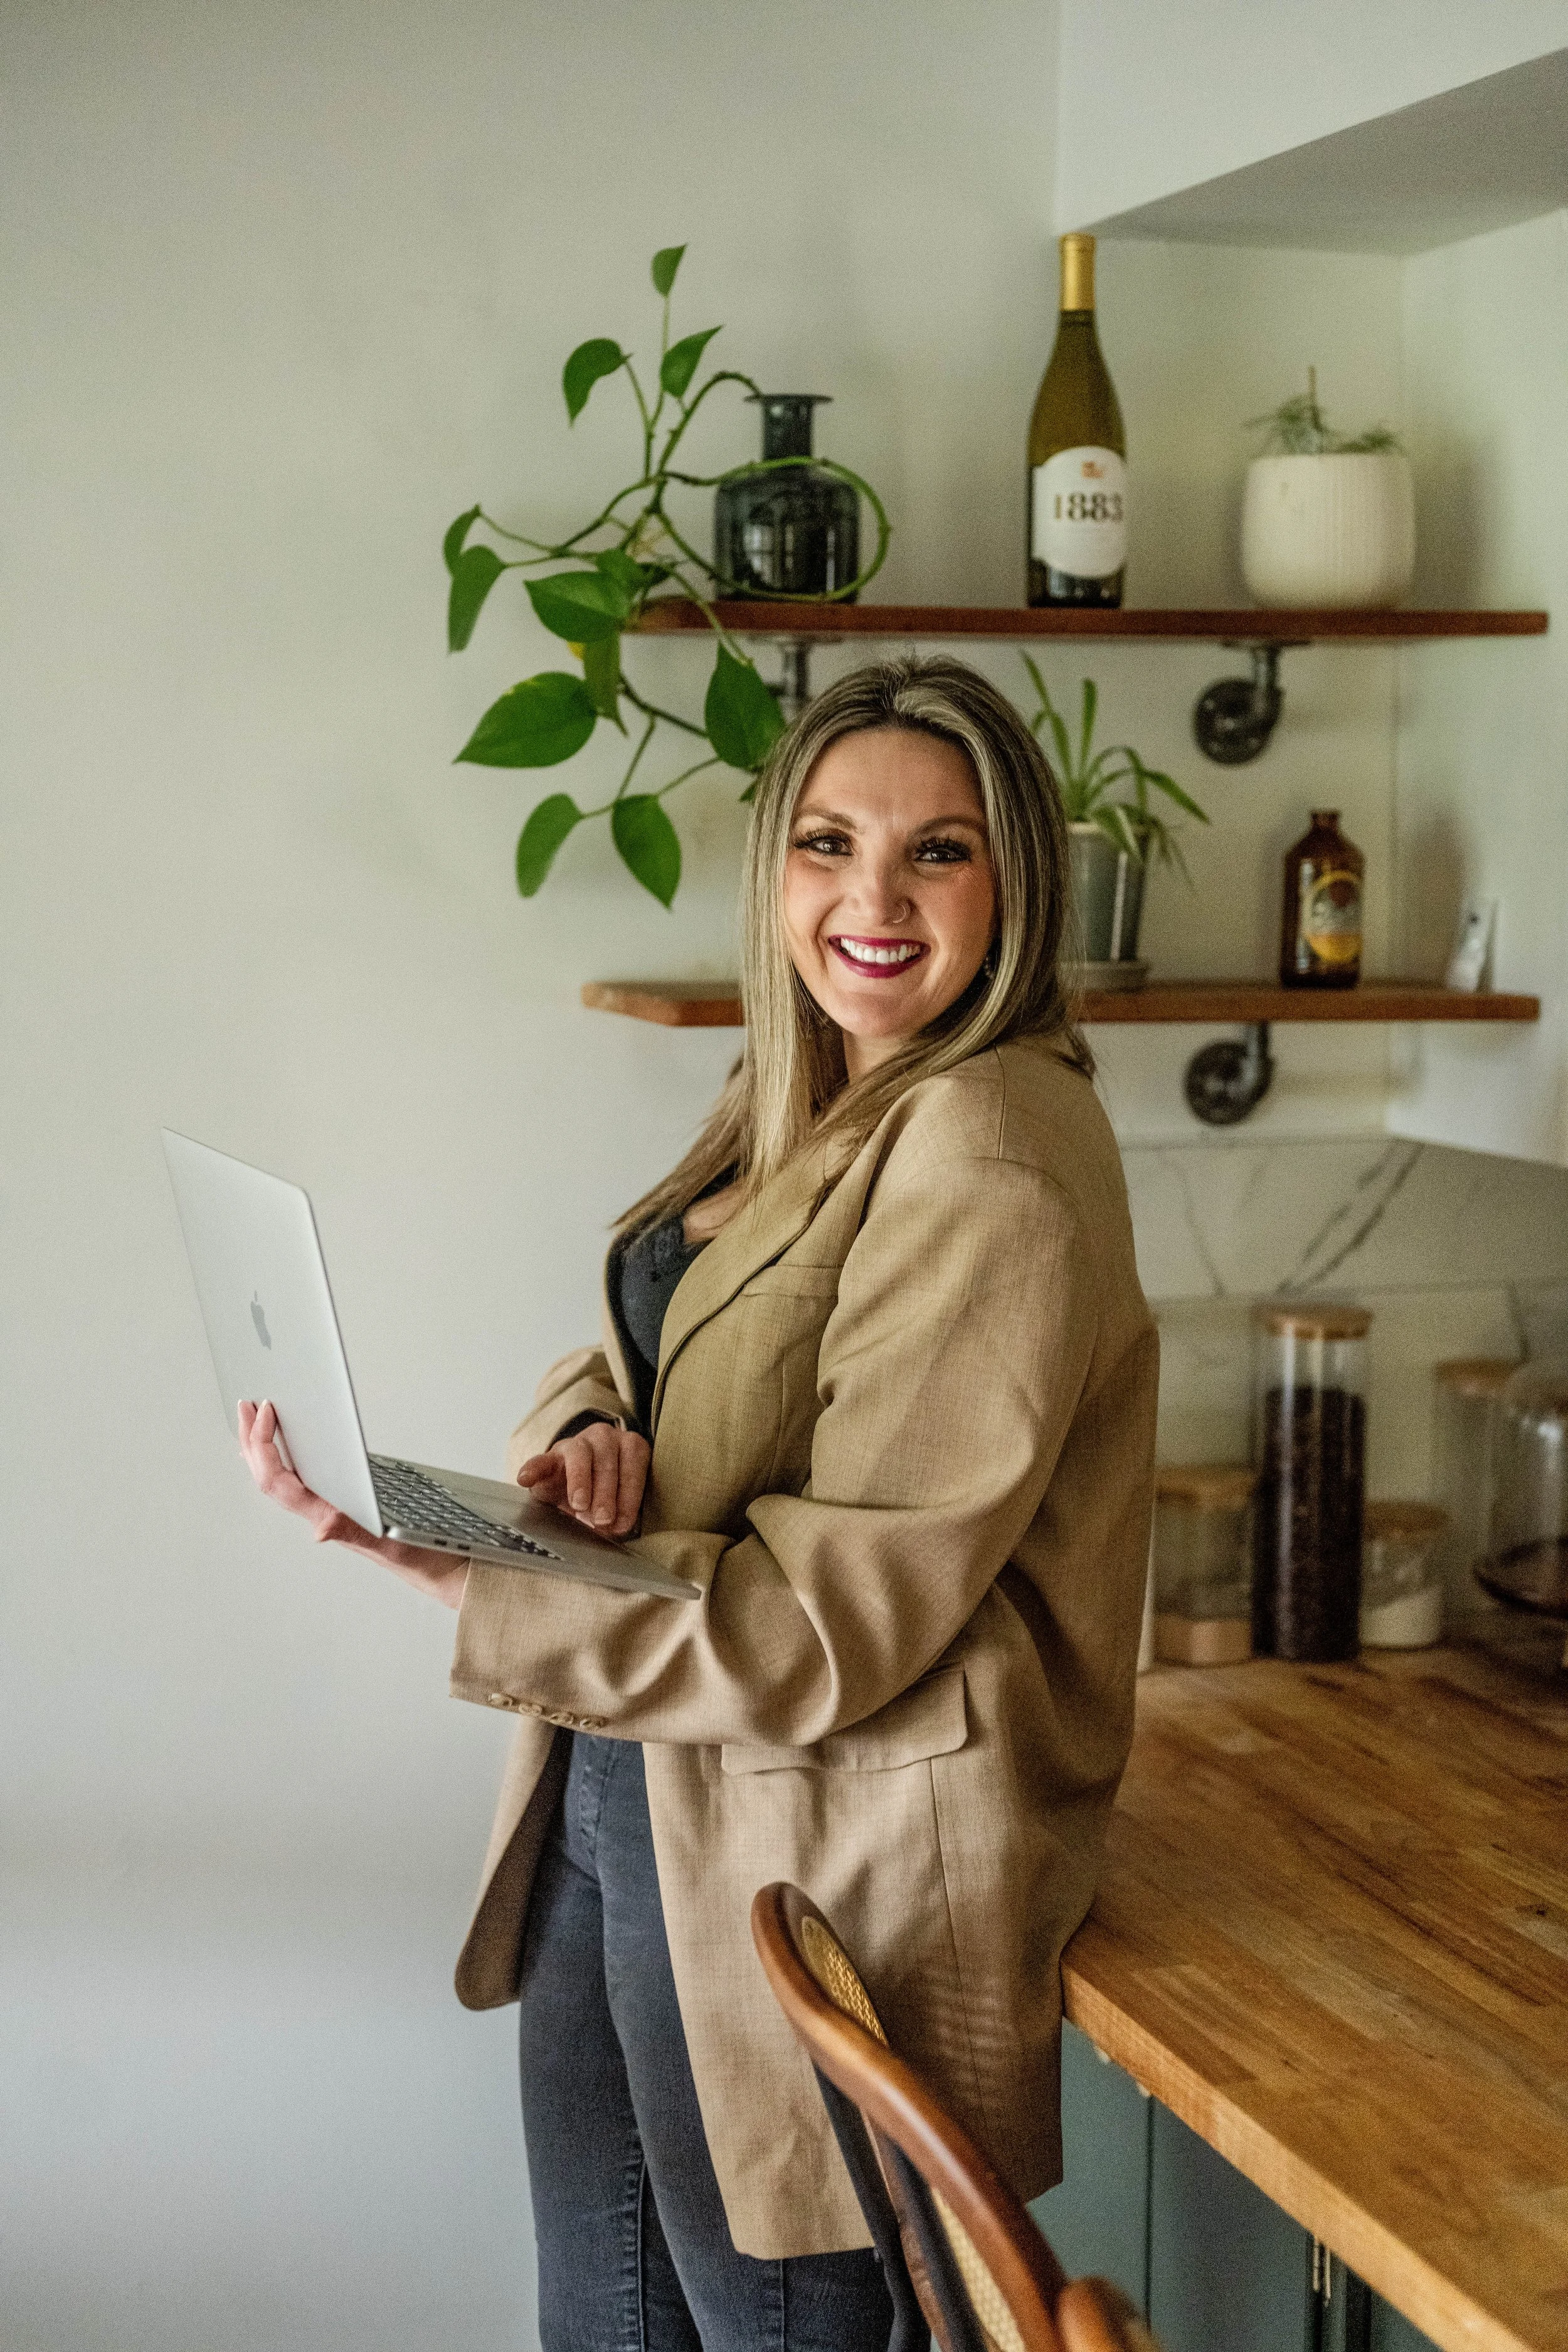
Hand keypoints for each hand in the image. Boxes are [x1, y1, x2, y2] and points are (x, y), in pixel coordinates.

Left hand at [238, 1401, 468, 1610]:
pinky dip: (283, 1457)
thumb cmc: (417, 1554)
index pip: (277, 1481)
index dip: (265, 1446)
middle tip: (245, 1405)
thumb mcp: (387, 1542)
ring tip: (254, 1417)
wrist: (438, 1567)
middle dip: (252, 1440)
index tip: (268, 1411)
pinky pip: (298, 1479)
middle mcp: (320, 1513)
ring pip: (278, 1478)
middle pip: (268, 1476)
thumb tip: (319, 1531)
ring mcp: (326, 1509)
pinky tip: (283, 1445)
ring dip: (262, 1447)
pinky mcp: (339, 1504)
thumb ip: (351, 1533)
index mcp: (326, 1516)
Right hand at [516, 1422, 649, 1538]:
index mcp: (629, 1447)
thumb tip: (618, 1527)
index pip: (633, 1464)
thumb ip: (622, 1510)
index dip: (630, 1494)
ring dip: (580, 1481)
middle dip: (606, 1493)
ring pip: (579, 1455)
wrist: (580, 1484)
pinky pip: (540, 1460)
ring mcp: (575, 1444)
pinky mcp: (549, 1457)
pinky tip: (525, 1479)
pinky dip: (532, 1469)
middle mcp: (604, 1438)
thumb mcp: (621, 1499)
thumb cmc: (608, 1491)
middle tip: (603, 1519)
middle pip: (606, 1461)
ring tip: (579, 1505)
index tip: (624, 1521)